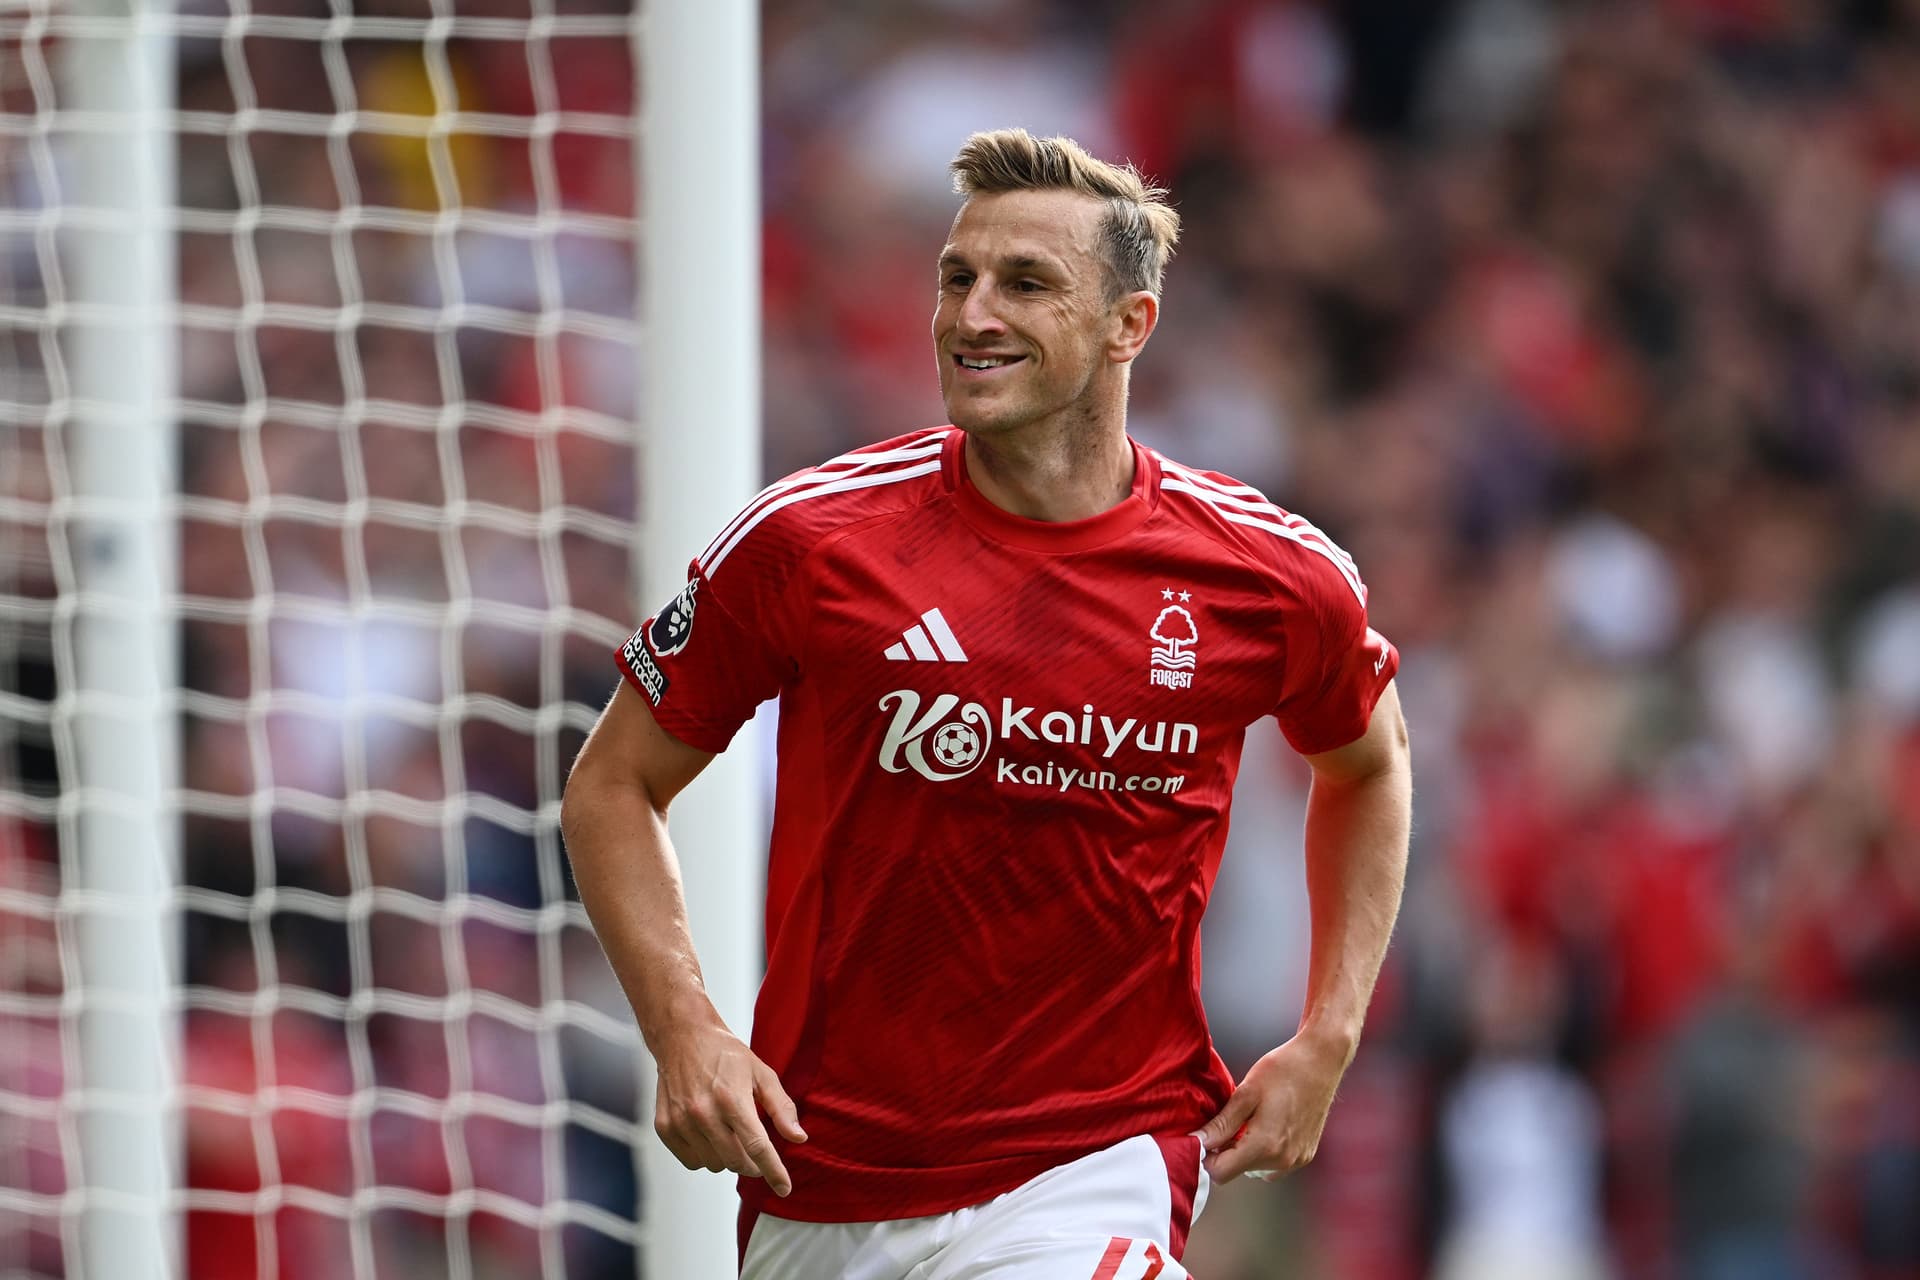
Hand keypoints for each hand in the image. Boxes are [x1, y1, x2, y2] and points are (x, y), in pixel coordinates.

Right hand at [652, 1012, 807, 1196]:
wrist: (683, 1038)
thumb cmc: (726, 1055)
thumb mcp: (762, 1073)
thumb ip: (781, 1107)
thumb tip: (798, 1138)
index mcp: (732, 1098)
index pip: (757, 1146)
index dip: (774, 1171)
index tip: (784, 1188)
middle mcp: (704, 1113)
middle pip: (736, 1161)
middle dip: (753, 1165)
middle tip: (757, 1152)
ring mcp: (681, 1121)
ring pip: (714, 1165)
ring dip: (728, 1158)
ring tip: (730, 1134)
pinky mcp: (665, 1127)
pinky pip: (692, 1162)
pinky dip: (705, 1156)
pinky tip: (710, 1135)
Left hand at [1195, 1032, 1350, 1183]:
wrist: (1321, 1062)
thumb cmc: (1281, 1071)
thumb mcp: (1245, 1094)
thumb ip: (1221, 1125)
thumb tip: (1197, 1143)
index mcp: (1264, 1146)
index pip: (1221, 1173)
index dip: (1207, 1156)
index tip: (1207, 1135)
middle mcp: (1282, 1161)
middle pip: (1238, 1170)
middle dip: (1228, 1150)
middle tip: (1233, 1118)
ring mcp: (1296, 1161)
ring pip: (1255, 1169)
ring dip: (1247, 1151)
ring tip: (1253, 1119)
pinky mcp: (1305, 1156)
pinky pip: (1274, 1163)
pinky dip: (1265, 1150)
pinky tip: (1270, 1123)